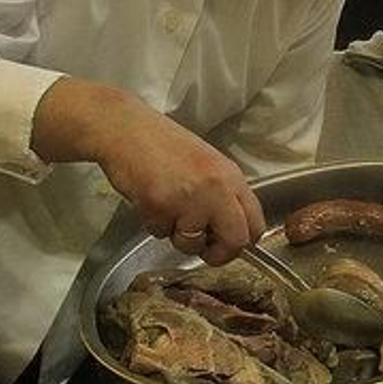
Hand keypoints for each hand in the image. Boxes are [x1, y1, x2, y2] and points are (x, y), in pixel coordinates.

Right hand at [32, 78, 264, 265]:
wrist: (127, 130)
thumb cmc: (165, 145)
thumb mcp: (208, 165)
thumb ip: (224, 195)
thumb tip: (229, 230)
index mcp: (231, 177)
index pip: (256, 224)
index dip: (243, 242)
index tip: (228, 245)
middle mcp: (216, 189)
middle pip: (235, 241)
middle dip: (219, 254)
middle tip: (204, 249)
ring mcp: (189, 199)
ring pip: (192, 243)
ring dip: (179, 237)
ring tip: (168, 210)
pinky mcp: (160, 206)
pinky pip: (161, 234)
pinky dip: (155, 225)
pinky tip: (150, 200)